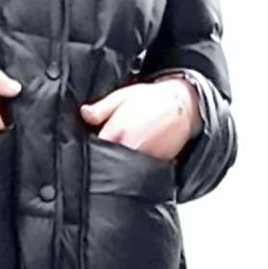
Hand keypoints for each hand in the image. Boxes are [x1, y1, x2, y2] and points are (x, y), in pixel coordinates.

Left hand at [80, 78, 198, 159]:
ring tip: (123, 150)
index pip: (94, 149)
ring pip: (122, 169)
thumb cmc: (152, 98)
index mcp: (116, 132)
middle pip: (106, 162)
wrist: (183, 105)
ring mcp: (143, 159)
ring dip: (118, 164)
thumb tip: (84, 114)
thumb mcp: (123, 96)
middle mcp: (130, 148)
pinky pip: (138, 171)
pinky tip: (136, 155)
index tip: (89, 144)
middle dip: (103, 157)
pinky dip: (134, 168)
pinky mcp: (155, 165)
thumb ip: (101, 108)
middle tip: (106, 147)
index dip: (90, 148)